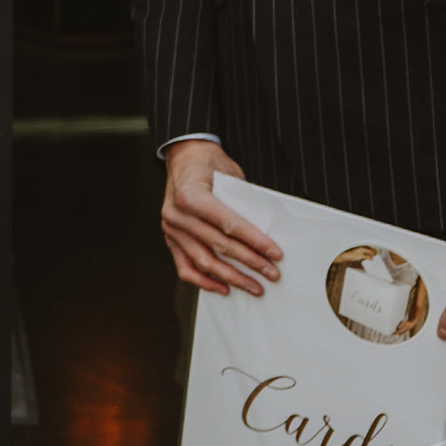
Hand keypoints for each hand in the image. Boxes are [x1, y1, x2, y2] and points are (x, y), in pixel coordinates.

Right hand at [160, 138, 281, 296]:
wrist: (184, 157)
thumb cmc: (209, 164)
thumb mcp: (231, 177)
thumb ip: (242, 204)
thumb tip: (266, 232)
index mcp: (191, 195)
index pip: (229, 225)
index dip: (255, 241)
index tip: (275, 254)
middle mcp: (177, 214)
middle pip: (219, 246)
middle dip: (250, 263)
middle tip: (271, 274)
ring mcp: (171, 229)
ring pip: (204, 262)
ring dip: (232, 277)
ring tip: (253, 286)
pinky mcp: (170, 239)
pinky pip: (185, 267)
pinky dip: (204, 281)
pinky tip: (223, 288)